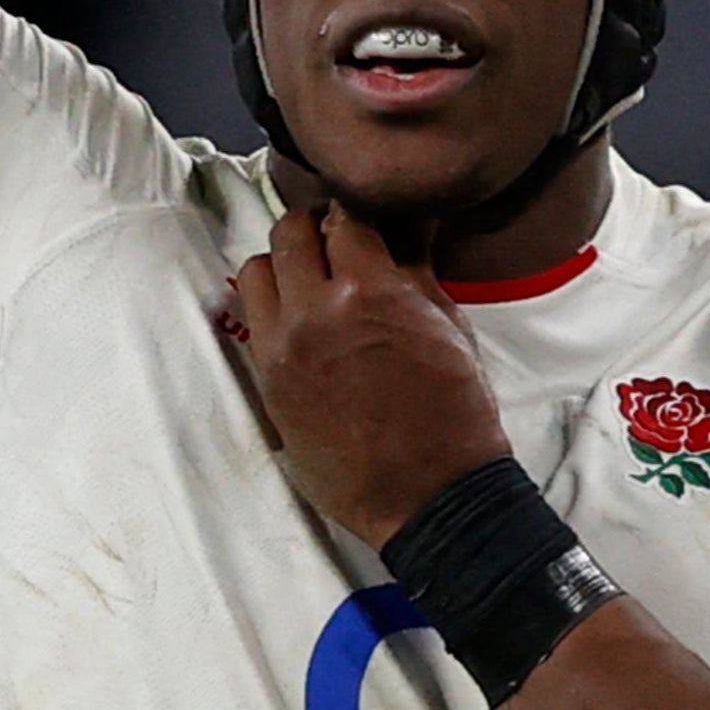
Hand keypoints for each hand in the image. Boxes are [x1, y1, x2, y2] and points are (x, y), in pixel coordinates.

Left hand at [223, 208, 518, 544]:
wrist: (431, 495)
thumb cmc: (456, 413)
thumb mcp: (449, 329)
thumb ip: (416, 270)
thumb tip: (407, 226)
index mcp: (368, 291)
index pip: (342, 217)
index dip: (355, 214)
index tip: (362, 221)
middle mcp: (314, 312)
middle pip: (288, 233)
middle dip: (312, 229)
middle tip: (333, 243)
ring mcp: (283, 349)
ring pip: (256, 272)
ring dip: (282, 266)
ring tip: (309, 282)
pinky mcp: (268, 383)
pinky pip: (254, 323)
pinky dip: (273, 310)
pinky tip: (300, 322)